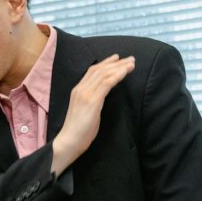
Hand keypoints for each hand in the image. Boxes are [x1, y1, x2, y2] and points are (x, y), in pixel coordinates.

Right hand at [51, 54, 134, 174]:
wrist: (69, 141)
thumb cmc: (78, 130)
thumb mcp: (86, 111)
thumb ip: (92, 100)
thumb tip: (102, 96)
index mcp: (78, 90)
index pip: (92, 71)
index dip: (106, 63)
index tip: (117, 59)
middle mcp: (80, 89)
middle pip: (99, 70)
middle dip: (116, 63)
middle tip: (130, 59)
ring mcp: (86, 94)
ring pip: (104, 74)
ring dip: (119, 67)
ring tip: (132, 64)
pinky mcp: (92, 101)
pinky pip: (106, 84)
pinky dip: (117, 76)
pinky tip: (125, 72)